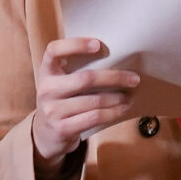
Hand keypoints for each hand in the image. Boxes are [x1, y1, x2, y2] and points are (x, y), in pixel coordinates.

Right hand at [31, 37, 139, 168]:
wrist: (45, 135)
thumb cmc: (62, 101)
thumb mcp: (61, 82)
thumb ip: (77, 69)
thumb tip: (118, 59)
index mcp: (47, 71)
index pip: (54, 50)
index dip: (75, 45)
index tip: (98, 44)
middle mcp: (47, 89)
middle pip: (85, 79)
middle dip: (114, 78)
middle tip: (135, 78)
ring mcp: (52, 110)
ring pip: (94, 100)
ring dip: (118, 98)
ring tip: (131, 95)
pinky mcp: (62, 128)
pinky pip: (95, 117)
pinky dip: (113, 112)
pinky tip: (122, 109)